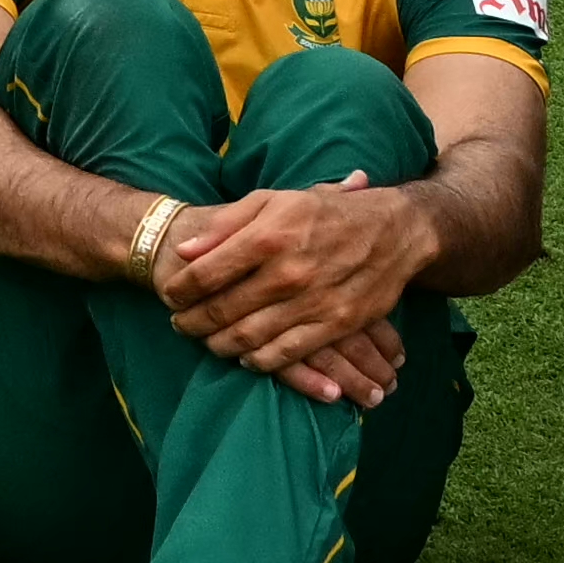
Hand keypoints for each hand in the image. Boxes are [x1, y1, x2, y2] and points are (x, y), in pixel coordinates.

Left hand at [154, 181, 422, 403]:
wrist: (394, 230)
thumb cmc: (322, 211)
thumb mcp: (271, 201)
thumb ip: (225, 225)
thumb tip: (186, 252)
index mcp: (269, 236)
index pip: (206, 273)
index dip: (180, 289)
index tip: (169, 296)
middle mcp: (288, 272)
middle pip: (223, 310)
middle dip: (192, 322)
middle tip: (179, 325)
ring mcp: (314, 301)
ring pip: (250, 337)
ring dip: (220, 345)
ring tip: (206, 341)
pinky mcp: (337, 323)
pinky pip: (287, 353)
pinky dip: (260, 361)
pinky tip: (246, 357)